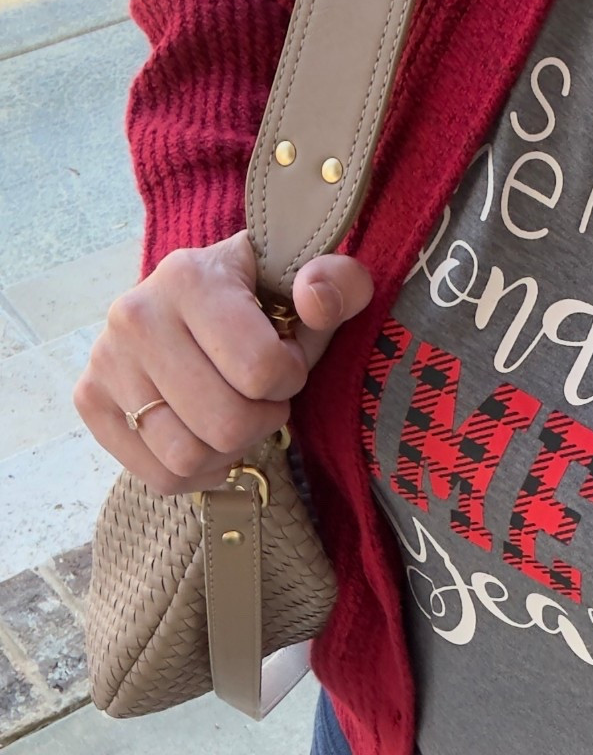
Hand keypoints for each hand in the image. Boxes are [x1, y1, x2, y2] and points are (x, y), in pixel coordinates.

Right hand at [74, 231, 374, 494]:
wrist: (193, 300)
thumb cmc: (261, 300)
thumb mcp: (312, 281)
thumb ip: (339, 283)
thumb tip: (313, 300)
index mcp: (190, 278)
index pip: (261, 371)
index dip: (288, 379)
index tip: (282, 359)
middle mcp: (136, 317)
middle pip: (226, 425)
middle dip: (261, 419)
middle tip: (260, 395)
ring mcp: (106, 361)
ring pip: (188, 458)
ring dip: (229, 450)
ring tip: (232, 411)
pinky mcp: (91, 401)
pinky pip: (160, 476)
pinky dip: (197, 471)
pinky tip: (206, 436)